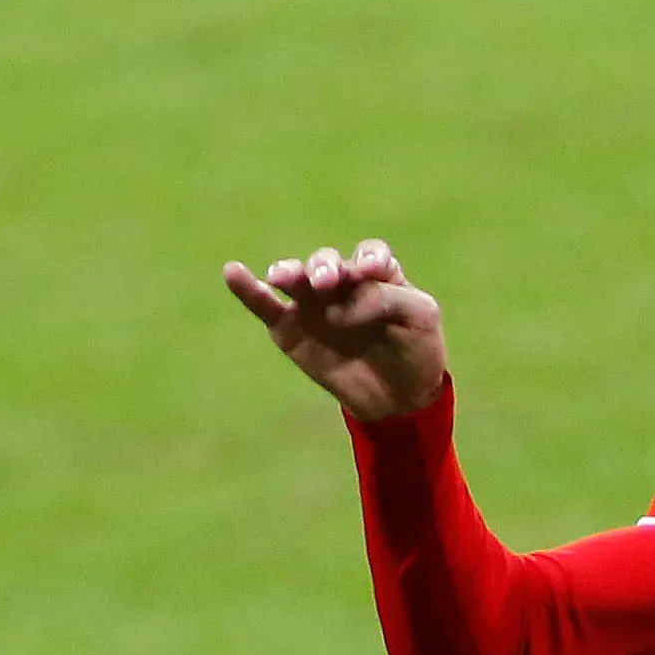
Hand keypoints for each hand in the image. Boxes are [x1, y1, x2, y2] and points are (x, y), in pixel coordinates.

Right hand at [220, 238, 449, 422]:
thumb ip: (388, 298)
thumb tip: (343, 303)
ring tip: (282, 277)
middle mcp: (342, 283)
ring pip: (295, 279)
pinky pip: (265, 305)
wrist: (399, 400)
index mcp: (377, 274)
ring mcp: (313, 304)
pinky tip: (233, 272)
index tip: (371, 272)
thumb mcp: (421, 317)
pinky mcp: (290, 329)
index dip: (368, 260)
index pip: (368, 255)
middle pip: (327, 263)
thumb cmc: (416, 350)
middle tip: (326, 282)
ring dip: (289, 272)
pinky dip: (248, 288)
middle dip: (324, 268)